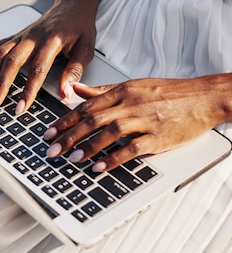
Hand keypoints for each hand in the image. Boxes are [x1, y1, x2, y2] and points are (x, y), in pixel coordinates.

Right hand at [0, 0, 96, 113]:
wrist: (72, 5)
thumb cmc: (80, 27)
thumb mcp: (87, 48)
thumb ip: (75, 70)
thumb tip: (66, 92)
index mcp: (51, 40)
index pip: (37, 69)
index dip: (28, 90)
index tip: (21, 108)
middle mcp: (32, 36)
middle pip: (11, 61)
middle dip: (0, 84)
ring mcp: (21, 35)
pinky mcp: (15, 36)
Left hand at [44, 76, 229, 170]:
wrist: (204, 96)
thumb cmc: (168, 92)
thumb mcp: (132, 85)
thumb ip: (102, 90)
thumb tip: (75, 90)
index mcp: (122, 91)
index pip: (86, 106)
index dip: (64, 121)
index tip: (48, 133)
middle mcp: (131, 104)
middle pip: (93, 120)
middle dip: (69, 136)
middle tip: (52, 150)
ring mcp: (145, 120)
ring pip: (110, 133)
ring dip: (88, 147)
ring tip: (71, 158)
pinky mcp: (159, 137)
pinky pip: (133, 148)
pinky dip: (114, 158)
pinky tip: (99, 167)